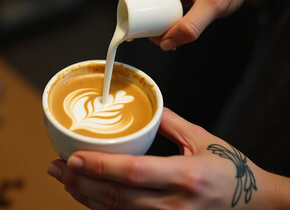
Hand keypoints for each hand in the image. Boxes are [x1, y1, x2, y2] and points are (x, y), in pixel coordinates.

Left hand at [47, 108, 272, 208]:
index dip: (100, 167)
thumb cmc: (229, 168)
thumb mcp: (202, 140)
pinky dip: (102, 209)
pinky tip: (86, 196)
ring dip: (85, 198)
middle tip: (55, 168)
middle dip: (80, 184)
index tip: (72, 158)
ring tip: (63, 181)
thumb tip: (143, 108)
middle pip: (117, 197)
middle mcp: (174, 205)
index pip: (133, 173)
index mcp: (185, 177)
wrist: (253, 202)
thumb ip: (170, 123)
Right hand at [118, 0, 271, 49]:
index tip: (133, 29)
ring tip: (168, 34)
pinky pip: (159, 10)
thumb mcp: (214, 3)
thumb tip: (168, 43)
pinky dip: (163, 23)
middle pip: (137, 0)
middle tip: (156, 36)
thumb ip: (191, 26)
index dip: (128, 10)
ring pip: (148, 8)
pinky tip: (173, 31)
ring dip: (153, 24)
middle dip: (143, 22)